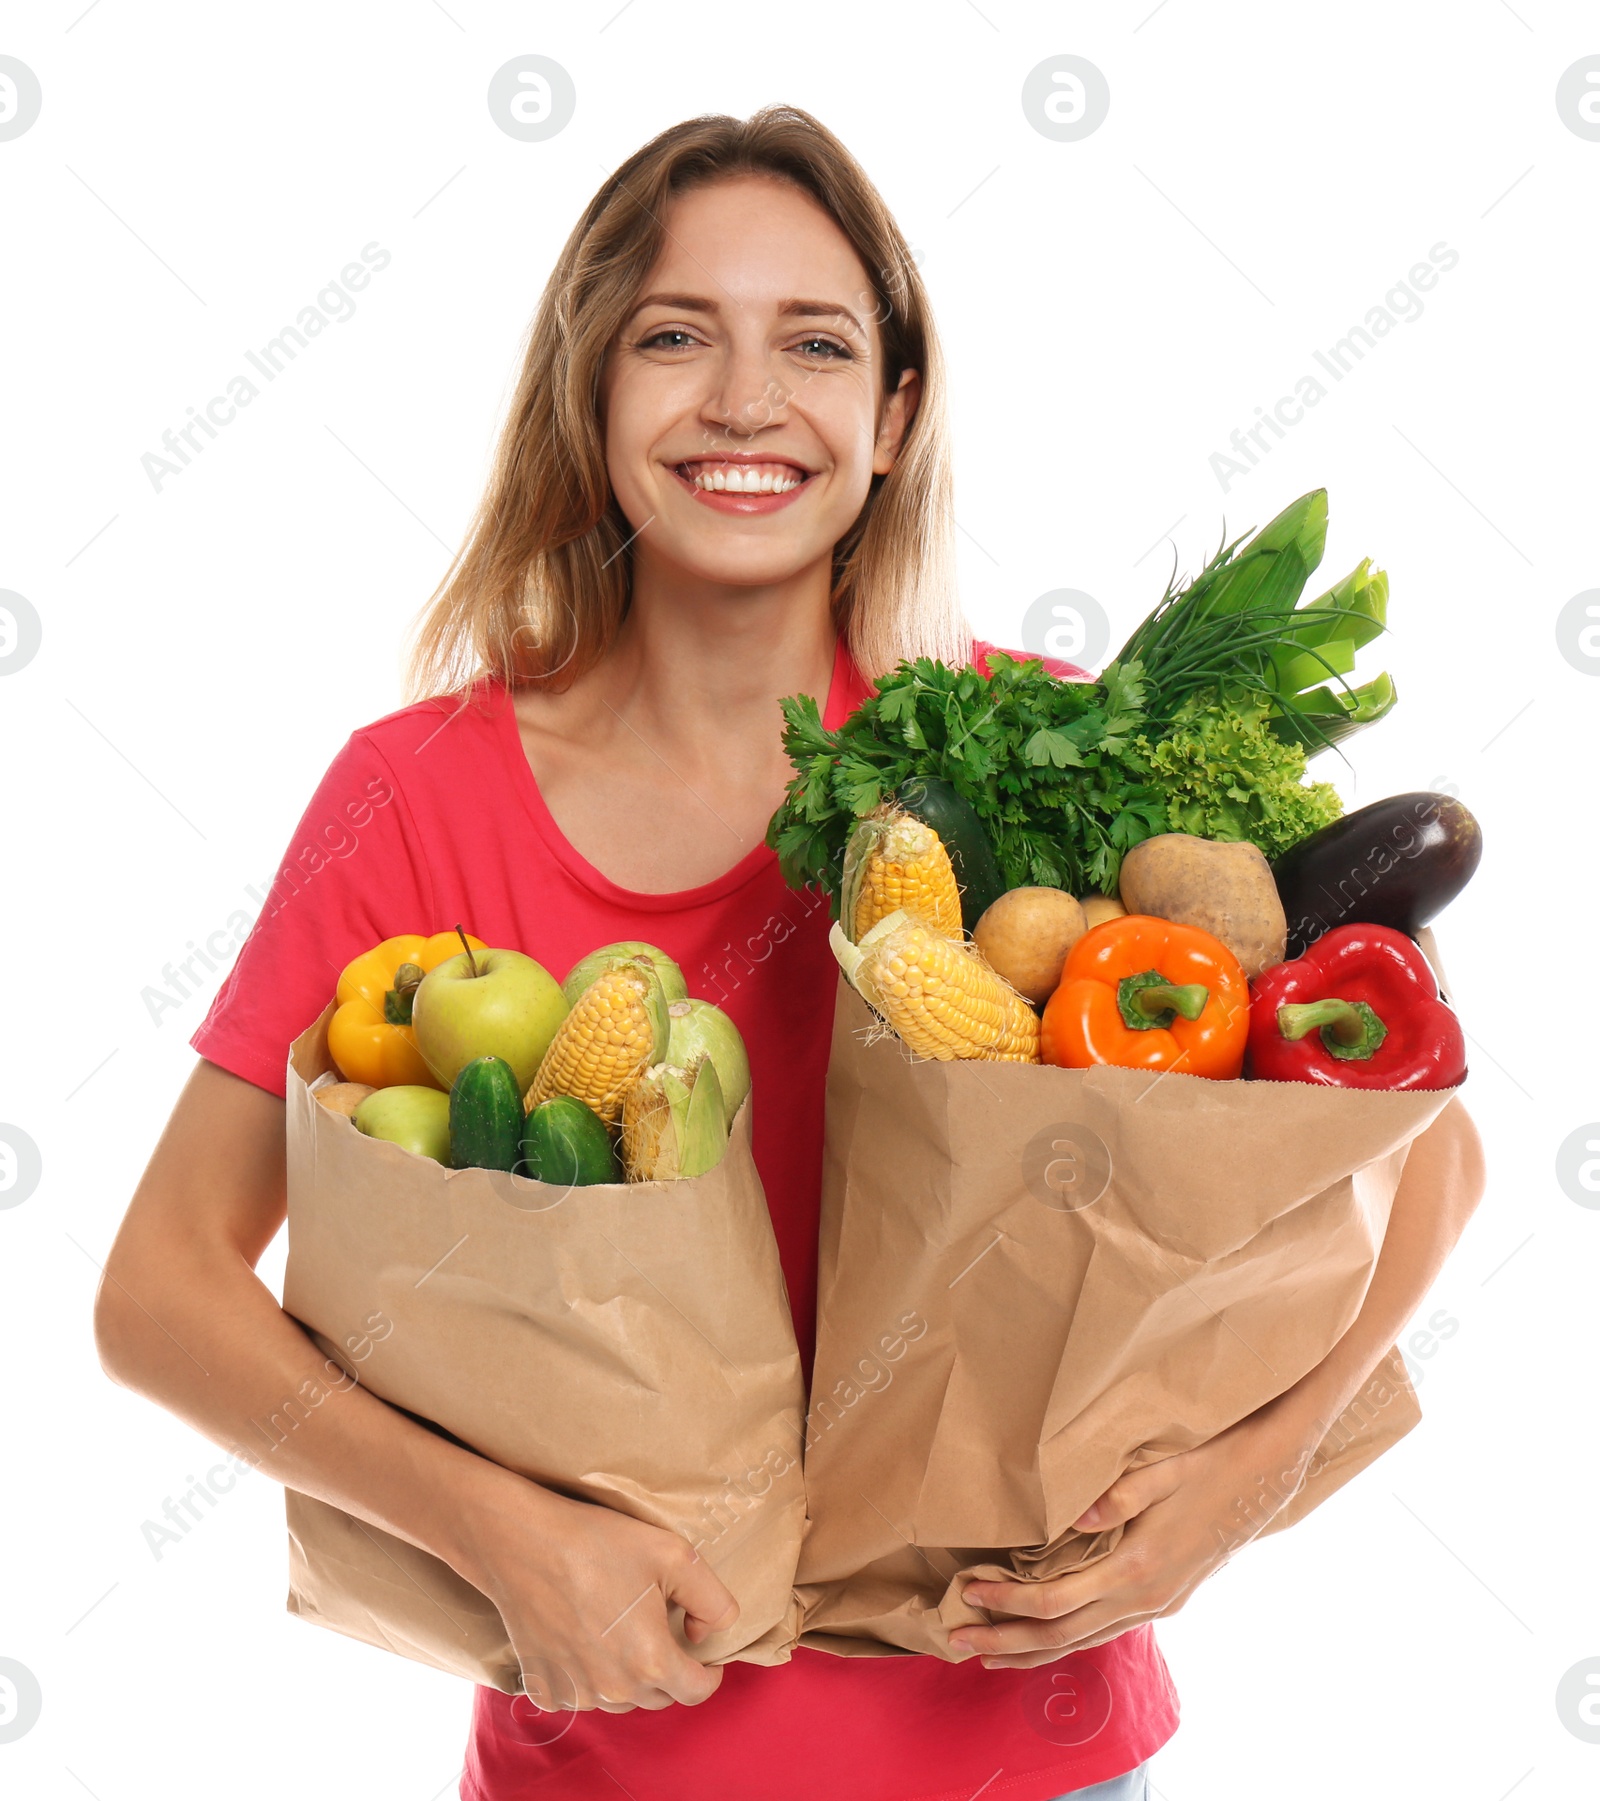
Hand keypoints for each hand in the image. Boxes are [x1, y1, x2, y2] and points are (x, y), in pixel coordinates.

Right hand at [456, 1465, 739, 1711]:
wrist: (524, 1543)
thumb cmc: (598, 1544)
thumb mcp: (675, 1555)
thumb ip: (712, 1601)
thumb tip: (705, 1634)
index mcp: (651, 1662)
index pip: (697, 1691)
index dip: (709, 1673)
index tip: (704, 1655)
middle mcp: (614, 1690)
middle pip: (658, 1696)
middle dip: (668, 1671)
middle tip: (659, 1630)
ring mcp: (576, 1693)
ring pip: (619, 1700)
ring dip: (628, 1677)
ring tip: (619, 1631)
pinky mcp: (544, 1687)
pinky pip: (580, 1696)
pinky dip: (589, 1678)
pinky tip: (583, 1640)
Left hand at [950, 1406, 1312, 1667]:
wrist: (1267, 1473)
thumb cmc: (1207, 1460)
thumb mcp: (1162, 1466)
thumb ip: (1117, 1494)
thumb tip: (1070, 1516)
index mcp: (1136, 1566)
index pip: (1055, 1600)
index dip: (1007, 1600)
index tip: (967, 1589)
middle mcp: (1144, 1596)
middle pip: (1062, 1635)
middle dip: (1007, 1640)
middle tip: (956, 1639)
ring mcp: (1157, 1603)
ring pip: (1085, 1641)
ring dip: (1034, 1650)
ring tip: (990, 1654)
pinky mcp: (1165, 1599)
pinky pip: (1106, 1630)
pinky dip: (1069, 1640)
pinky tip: (1048, 1638)